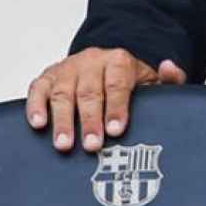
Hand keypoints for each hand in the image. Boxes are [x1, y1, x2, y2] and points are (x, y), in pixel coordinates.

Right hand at [25, 48, 186, 152]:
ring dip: (62, 120)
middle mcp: (91, 61)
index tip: (116, 129)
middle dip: (89, 120)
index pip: (117, 83)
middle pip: (89, 91)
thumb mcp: (153, 81)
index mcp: (118, 61)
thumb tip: (169, 68)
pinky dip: (36, 105)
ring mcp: (68, 69)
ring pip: (63, 93)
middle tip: (91, 145)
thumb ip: (168, 79)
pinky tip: (38, 123)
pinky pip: (38, 89)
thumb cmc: (129, 82)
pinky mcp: (48, 77)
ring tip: (64, 145)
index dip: (116, 107)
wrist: (106, 66)